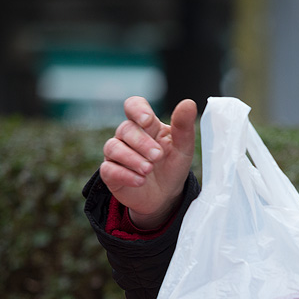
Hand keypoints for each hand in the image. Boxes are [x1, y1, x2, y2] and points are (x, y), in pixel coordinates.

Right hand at [100, 97, 196, 228]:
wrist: (167, 196)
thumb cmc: (173, 166)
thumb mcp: (184, 148)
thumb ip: (184, 127)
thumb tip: (189, 103)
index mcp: (147, 126)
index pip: (133, 106)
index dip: (137, 110)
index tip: (148, 121)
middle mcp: (128, 136)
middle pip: (126, 129)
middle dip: (142, 142)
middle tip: (158, 156)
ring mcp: (117, 154)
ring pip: (113, 147)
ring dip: (132, 159)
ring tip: (148, 170)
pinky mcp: (111, 173)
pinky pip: (109, 169)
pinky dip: (125, 175)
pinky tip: (140, 181)